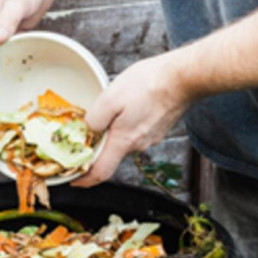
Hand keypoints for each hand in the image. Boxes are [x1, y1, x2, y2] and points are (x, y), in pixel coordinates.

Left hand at [72, 54, 192, 186]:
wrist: (184, 77)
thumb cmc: (148, 84)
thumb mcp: (111, 98)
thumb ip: (94, 119)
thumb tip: (87, 132)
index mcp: (124, 141)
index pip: (101, 172)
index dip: (84, 180)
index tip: (73, 180)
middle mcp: (139, 145)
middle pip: (111, 154)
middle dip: (97, 146)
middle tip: (85, 131)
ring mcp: (151, 138)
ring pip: (124, 140)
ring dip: (113, 131)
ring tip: (109, 110)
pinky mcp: (159, 128)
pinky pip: (136, 131)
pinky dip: (127, 124)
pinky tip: (128, 106)